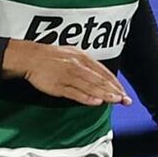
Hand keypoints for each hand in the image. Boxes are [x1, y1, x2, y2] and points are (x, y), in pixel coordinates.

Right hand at [2, 40, 132, 106]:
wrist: (31, 57)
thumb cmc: (53, 56)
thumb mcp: (73, 54)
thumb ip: (87, 65)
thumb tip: (101, 76)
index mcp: (83, 58)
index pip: (103, 72)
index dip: (115, 83)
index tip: (124, 93)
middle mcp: (78, 66)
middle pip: (99, 80)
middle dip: (114, 91)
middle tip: (125, 100)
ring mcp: (68, 76)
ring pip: (90, 86)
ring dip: (104, 95)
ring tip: (115, 101)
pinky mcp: (58, 86)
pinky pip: (74, 93)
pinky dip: (86, 97)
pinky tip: (96, 102)